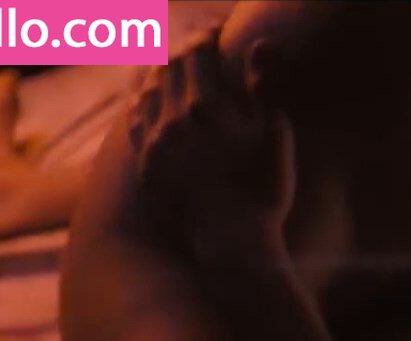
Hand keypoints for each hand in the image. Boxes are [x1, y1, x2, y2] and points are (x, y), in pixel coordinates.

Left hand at [128, 32, 295, 267]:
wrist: (234, 241)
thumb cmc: (263, 188)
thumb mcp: (275, 135)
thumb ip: (265, 86)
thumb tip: (260, 44)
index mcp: (207, 105)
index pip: (200, 52)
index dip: (208, 36)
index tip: (217, 30)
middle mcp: (173, 118)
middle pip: (170, 66)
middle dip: (184, 49)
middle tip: (198, 43)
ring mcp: (155, 142)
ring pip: (148, 89)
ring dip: (161, 70)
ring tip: (173, 64)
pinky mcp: (147, 164)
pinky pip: (135, 119)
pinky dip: (142, 99)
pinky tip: (148, 98)